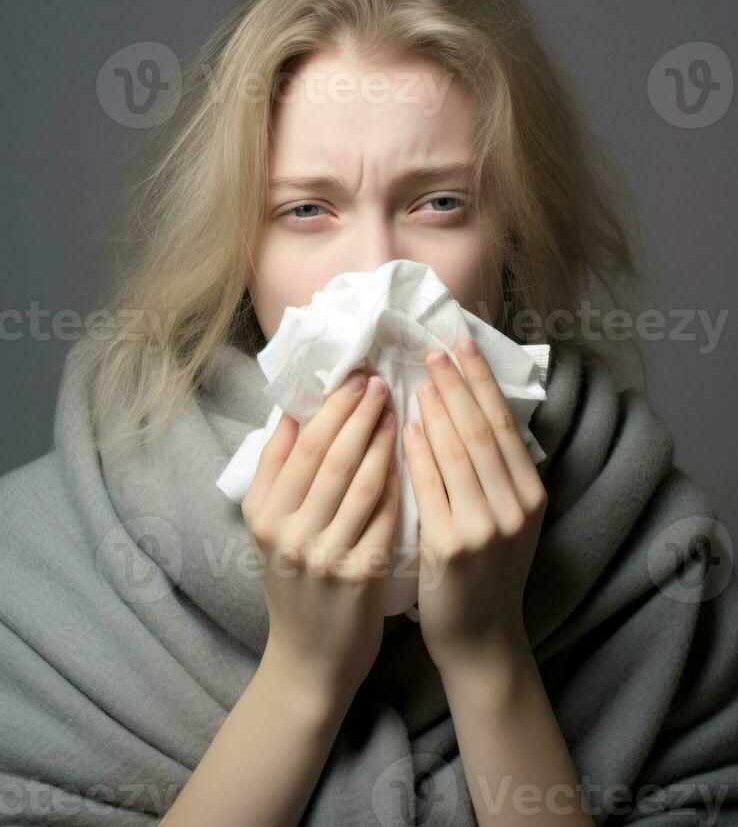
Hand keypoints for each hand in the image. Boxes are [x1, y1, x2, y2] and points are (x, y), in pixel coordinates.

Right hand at [241, 370, 399, 704]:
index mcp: (263, 513)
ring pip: (361, 481)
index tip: (354, 379)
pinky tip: (413, 455)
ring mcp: (325, 555)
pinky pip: (384, 515)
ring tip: (399, 409)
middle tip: (381, 381)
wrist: (309, 659)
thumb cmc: (294, 584)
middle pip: (331, 457)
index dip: (331, 408)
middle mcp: (288, 532)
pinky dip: (398, 481)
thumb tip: (294, 412)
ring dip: (382, 440)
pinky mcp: (360, 574)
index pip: (300, 446)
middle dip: (358, 414)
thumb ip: (276, 472)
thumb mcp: (267, 529)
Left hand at [401, 338, 547, 674]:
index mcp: (532, 497)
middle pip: (482, 431)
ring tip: (419, 379)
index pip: (504, 425)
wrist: (480, 639)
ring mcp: (485, 528)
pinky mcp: (452, 546)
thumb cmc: (487, 574)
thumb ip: (496, 474)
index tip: (463, 347)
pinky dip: (418, 452)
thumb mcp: (509, 522)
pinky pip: (431, 486)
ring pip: (458, 452)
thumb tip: (469, 410)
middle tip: (434, 350)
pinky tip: (406, 427)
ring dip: (437, 410)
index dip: (482, 382)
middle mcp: (515, 508)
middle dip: (457, 384)